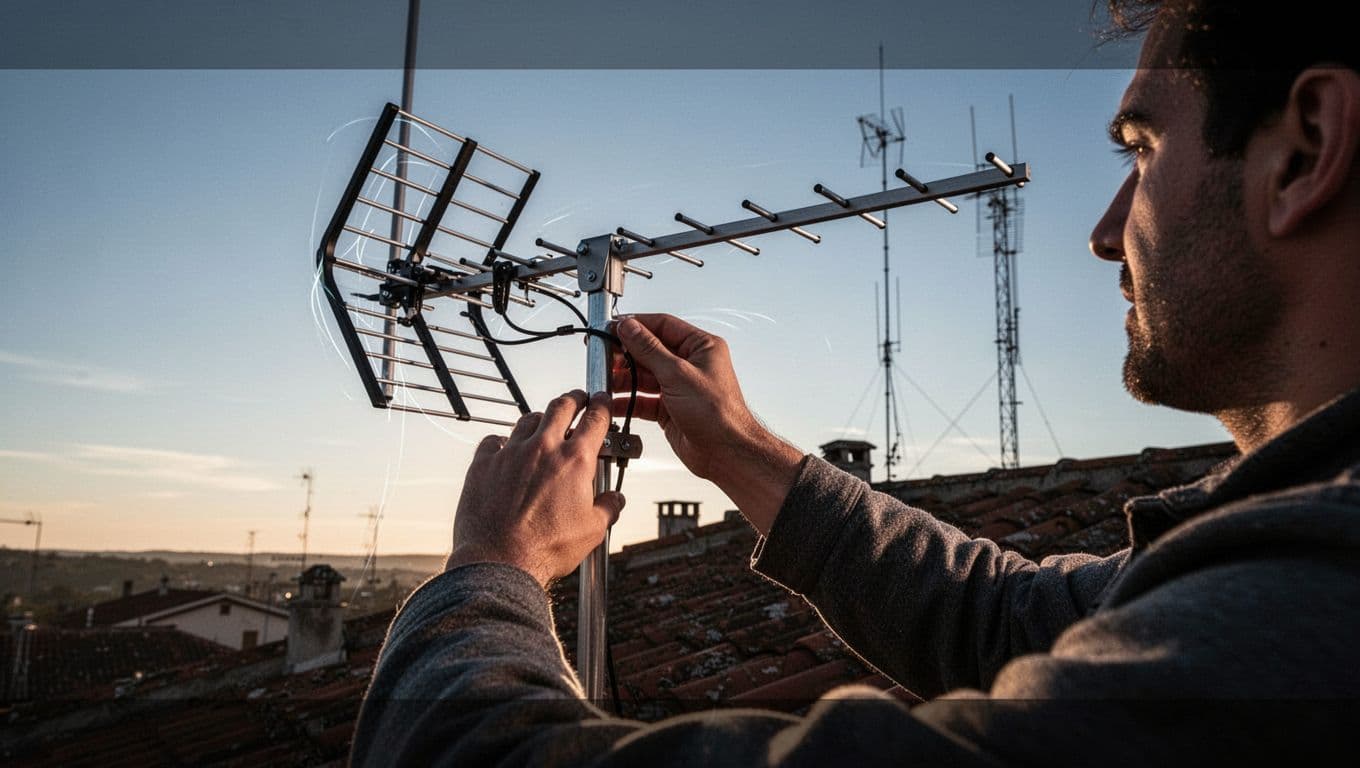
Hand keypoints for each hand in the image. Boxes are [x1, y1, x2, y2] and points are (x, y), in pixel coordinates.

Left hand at [446, 390, 623, 587]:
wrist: (499, 561)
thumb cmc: (546, 549)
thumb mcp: (592, 532)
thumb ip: (608, 509)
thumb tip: (616, 499)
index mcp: (575, 461)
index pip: (595, 419)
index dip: (602, 405)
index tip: (603, 400)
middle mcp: (543, 449)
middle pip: (561, 406)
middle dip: (573, 398)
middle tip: (578, 400)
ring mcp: (510, 453)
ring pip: (528, 419)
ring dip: (540, 420)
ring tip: (543, 426)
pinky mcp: (483, 464)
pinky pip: (493, 440)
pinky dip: (502, 442)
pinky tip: (505, 450)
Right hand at [610, 314, 802, 533]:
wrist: (725, 453)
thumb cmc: (718, 414)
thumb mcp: (678, 374)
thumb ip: (649, 350)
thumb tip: (630, 328)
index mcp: (701, 347)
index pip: (662, 326)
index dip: (635, 325)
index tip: (612, 328)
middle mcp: (690, 365)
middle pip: (650, 350)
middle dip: (625, 353)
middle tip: (602, 353)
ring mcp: (679, 387)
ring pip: (644, 376)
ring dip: (624, 377)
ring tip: (604, 377)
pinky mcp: (670, 408)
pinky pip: (644, 399)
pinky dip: (628, 399)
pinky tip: (614, 400)